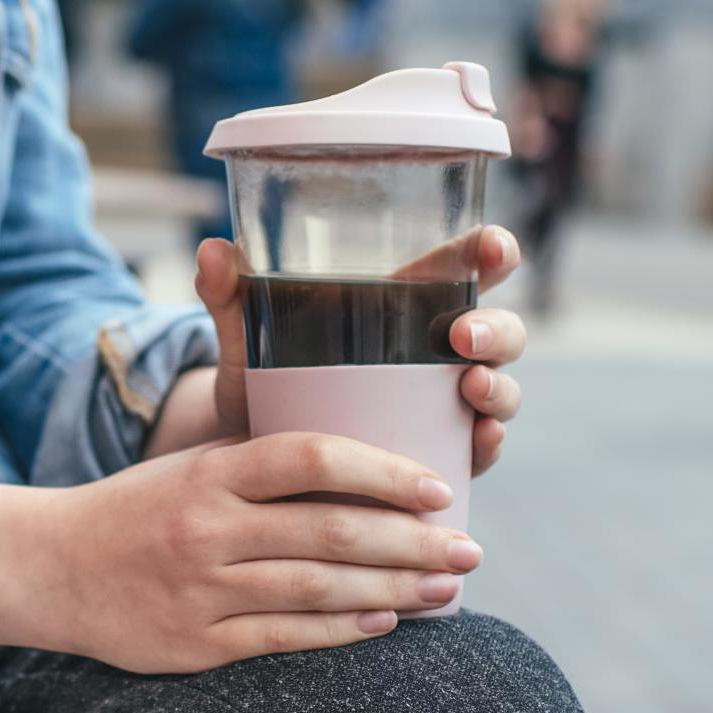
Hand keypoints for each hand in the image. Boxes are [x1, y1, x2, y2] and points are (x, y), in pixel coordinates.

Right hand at [0, 435, 484, 672]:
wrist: (51, 567)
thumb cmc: (142, 508)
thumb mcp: (195, 464)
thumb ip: (268, 465)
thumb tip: (372, 469)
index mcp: (211, 472)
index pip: (311, 458)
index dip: (382, 472)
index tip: (439, 486)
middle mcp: (208, 529)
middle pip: (330, 532)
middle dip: (413, 542)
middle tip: (470, 548)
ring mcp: (202, 591)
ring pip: (318, 590)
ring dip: (394, 590)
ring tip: (448, 587)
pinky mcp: (197, 644)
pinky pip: (286, 638)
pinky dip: (344, 631)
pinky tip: (388, 622)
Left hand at [189, 225, 526, 476]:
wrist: (256, 462)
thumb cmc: (263, 382)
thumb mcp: (246, 341)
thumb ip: (230, 296)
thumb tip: (212, 250)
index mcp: (404, 305)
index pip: (465, 266)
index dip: (492, 251)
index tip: (493, 249)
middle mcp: (436, 353)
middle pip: (499, 330)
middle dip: (496, 329)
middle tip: (462, 337)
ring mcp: (444, 406)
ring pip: (500, 388)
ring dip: (499, 387)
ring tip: (471, 388)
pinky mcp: (438, 455)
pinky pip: (481, 449)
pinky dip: (488, 443)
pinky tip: (479, 441)